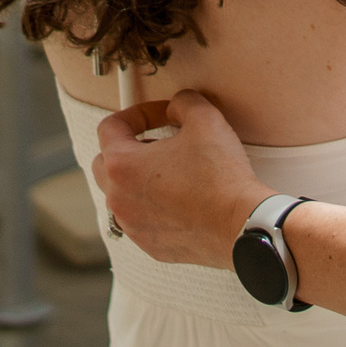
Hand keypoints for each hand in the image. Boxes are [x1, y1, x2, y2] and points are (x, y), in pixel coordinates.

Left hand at [93, 91, 271, 269]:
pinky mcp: (149, 243)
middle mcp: (118, 197)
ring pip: (122, 194)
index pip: (110, 127)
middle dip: (130, 148)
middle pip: (106, 163)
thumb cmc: (221, 180)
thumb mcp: (206, 120)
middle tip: (160, 143)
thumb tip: (179, 106)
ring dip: (140, 179)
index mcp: (122, 165)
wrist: (239, 224)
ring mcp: (131, 224)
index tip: (158, 115)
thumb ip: (184, 103)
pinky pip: (141, 219)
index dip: (138, 114)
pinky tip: (183, 199)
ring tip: (174, 171)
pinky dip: (155, 206)